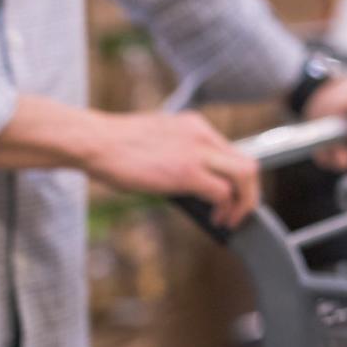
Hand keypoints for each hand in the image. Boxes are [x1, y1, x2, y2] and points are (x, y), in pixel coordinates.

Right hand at [81, 110, 260, 229]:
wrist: (96, 141)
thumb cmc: (116, 146)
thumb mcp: (157, 142)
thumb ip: (179, 155)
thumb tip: (190, 186)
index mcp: (195, 126)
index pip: (232, 152)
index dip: (236, 179)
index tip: (232, 197)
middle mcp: (202, 135)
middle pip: (248, 163)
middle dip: (250, 193)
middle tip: (239, 212)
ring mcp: (197, 152)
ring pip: (245, 175)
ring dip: (244, 203)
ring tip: (232, 220)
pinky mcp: (187, 171)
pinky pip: (222, 192)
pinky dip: (225, 209)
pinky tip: (216, 220)